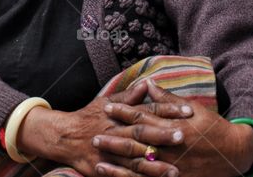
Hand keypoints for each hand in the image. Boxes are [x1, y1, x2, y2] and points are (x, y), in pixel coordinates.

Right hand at [16, 82, 187, 176]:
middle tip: (185, 136)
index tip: (188, 109)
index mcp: (119, 115)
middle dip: (163, 135)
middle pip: (142, 133)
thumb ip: (129, 96)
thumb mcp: (106, 102)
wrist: (64, 137)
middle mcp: (116, 132)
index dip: (167, 109)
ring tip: (176, 170)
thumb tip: (147, 83)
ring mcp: (110, 152)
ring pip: (135, 159)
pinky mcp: (105, 169)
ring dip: (155, 165)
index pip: (147, 110)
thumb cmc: (89, 117)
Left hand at [97, 82, 252, 176]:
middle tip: (94, 136)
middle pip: (137, 142)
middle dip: (114, 138)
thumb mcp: (193, 109)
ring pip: (141, 165)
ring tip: (99, 159)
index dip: (123, 111)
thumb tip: (149, 83)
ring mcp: (174, 166)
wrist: (236, 154)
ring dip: (119, 163)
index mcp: (174, 127)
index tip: (106, 106)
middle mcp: (172, 147)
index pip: (143, 117)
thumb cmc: (214, 128)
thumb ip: (168, 99)